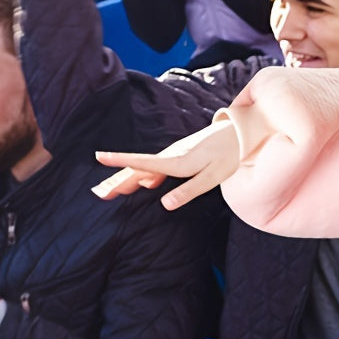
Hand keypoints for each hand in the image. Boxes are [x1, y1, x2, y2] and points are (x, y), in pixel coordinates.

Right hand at [94, 116, 240, 209]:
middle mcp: (171, 156)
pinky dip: (142, 175)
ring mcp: (173, 155)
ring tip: (108, 190)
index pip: (143, 163)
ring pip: (144, 169)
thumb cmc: (229, 156)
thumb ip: (189, 191)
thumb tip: (165, 204)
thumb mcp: (213, 177)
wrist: (240, 134)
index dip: (121, 161)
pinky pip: (155, 167)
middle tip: (98, 193)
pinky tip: (140, 184)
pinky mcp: (178, 156)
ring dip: (125, 178)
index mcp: (177, 162)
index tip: (99, 157)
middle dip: (117, 180)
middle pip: (138, 170)